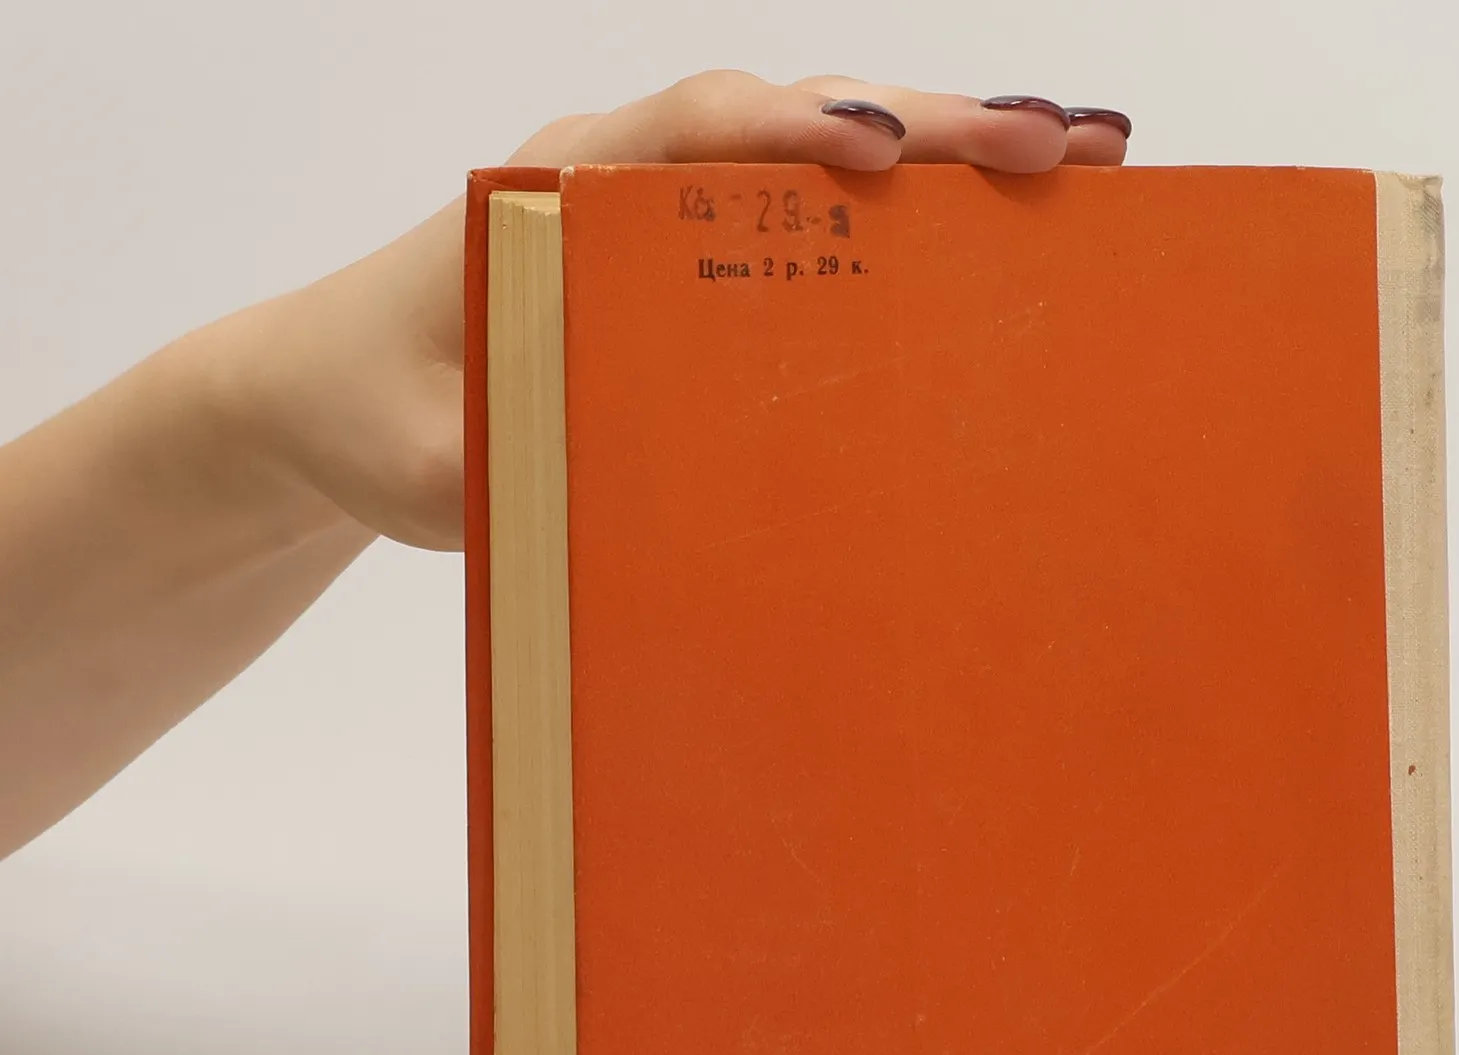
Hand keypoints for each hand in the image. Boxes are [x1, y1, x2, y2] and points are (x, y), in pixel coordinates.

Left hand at [231, 73, 1131, 551]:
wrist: (329, 399)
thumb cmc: (373, 414)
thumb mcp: (426, 456)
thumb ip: (502, 455)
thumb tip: (622, 478)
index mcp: (553, 193)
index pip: (686, 133)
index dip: (788, 130)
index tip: (881, 148)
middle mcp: (624, 178)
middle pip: (791, 120)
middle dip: (929, 126)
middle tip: (1059, 143)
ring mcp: (666, 214)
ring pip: (821, 154)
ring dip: (947, 153)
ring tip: (1078, 162)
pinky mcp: (692, 260)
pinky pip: (812, 217)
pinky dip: (908, 212)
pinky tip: (997, 229)